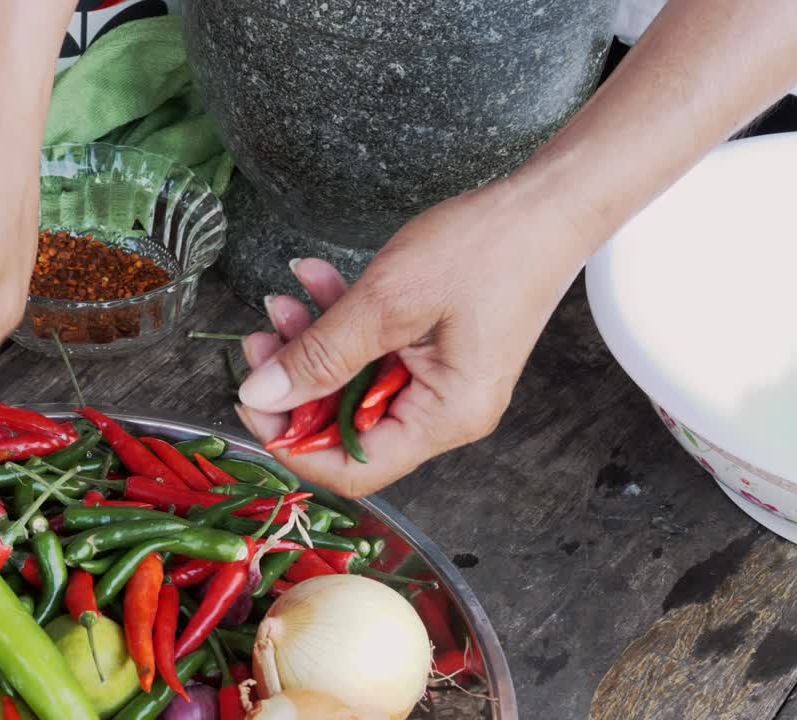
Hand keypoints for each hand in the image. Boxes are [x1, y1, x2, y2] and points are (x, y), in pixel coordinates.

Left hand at [235, 180, 599, 497]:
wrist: (545, 203)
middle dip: (295, 383)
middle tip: (258, 342)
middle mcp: (441, 411)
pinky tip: (313, 279)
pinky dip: (337, 319)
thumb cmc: (487, 248)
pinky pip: (369, 349)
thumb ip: (322, 352)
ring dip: (310, 344)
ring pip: (349, 381)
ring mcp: (436, 380)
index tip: (251, 400)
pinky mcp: (429, 349)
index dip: (293, 443)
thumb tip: (261, 393)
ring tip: (281, 302)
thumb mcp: (388, 301)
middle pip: (343, 424)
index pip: (354, 468)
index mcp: (443, 417)